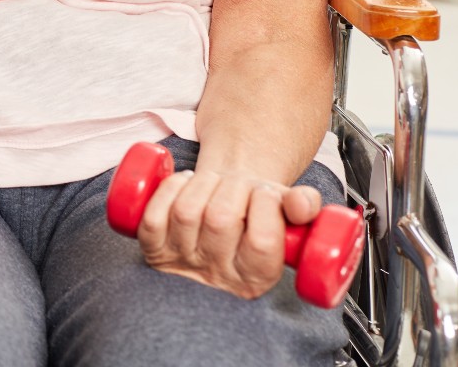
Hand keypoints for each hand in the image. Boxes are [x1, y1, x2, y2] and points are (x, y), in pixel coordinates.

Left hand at [137, 167, 323, 298]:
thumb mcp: (287, 217)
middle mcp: (218, 276)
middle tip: (239, 181)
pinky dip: (168, 190)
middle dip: (232, 186)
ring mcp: (181, 263)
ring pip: (186, 213)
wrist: (217, 225)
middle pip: (220, 221)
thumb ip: (305, 207)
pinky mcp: (153, 249)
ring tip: (214, 180)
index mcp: (258, 276)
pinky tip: (184, 181)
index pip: (263, 241)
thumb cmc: (255, 217)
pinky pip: (154, 217)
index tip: (265, 190)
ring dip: (201, 183)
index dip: (265, 205)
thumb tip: (303, 202)